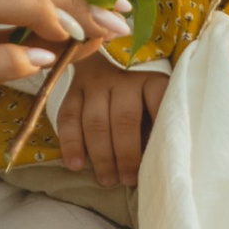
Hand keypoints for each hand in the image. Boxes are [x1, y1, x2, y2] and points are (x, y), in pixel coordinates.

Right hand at [55, 57, 167, 185]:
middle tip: (127, 180)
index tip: (160, 162)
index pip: (159, 103)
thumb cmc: (140, 86)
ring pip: (95, 122)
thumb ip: (155, 120)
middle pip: (123, 119)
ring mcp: (96, 81)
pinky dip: (71, 143)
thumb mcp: (155, 96)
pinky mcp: (74, 87)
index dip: (159, 134)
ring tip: (107, 180)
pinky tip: (75, 165)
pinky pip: (68, 116)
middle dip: (126, 155)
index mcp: (151, 78)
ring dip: (101, 155)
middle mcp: (123, 78)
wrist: (107, 49)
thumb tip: (158, 158)